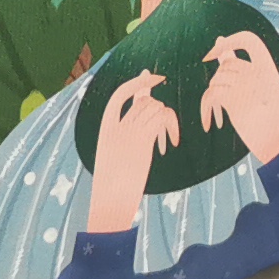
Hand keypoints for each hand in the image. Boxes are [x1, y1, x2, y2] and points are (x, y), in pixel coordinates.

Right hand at [87, 73, 176, 234]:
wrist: (111, 202)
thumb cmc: (112, 185)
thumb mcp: (114, 155)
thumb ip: (124, 136)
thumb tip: (138, 128)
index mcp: (106, 128)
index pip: (120, 94)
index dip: (137, 83)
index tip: (153, 76)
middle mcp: (117, 127)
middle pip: (144, 101)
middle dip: (159, 108)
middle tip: (167, 125)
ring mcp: (129, 133)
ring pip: (155, 108)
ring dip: (167, 119)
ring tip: (169, 138)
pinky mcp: (143, 142)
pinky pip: (161, 120)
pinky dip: (171, 127)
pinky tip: (172, 142)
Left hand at [199, 32, 278, 160]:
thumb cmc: (271, 119)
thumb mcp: (259, 88)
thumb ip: (238, 64)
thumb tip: (219, 39)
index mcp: (269, 67)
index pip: (248, 39)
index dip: (229, 42)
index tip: (212, 54)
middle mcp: (257, 72)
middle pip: (226, 65)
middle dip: (219, 82)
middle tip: (222, 103)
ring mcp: (246, 84)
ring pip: (216, 81)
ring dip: (211, 100)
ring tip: (217, 116)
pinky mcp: (234, 99)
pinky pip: (210, 97)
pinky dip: (205, 112)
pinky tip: (209, 125)